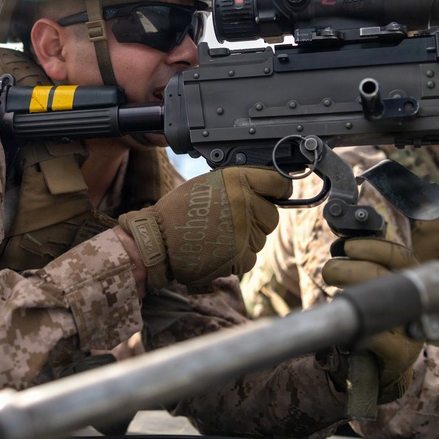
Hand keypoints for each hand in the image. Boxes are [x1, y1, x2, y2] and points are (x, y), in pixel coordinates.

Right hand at [119, 167, 290, 292]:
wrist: (158, 242)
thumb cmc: (177, 211)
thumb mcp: (207, 184)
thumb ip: (237, 185)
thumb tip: (262, 188)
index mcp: (237, 180)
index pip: (278, 182)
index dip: (280, 189)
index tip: (279, 193)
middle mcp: (244, 203)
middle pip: (272, 215)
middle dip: (258, 219)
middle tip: (233, 221)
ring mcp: (244, 231)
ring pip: (261, 238)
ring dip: (246, 239)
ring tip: (219, 236)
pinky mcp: (240, 256)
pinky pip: (251, 257)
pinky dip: (238, 257)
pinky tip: (217, 250)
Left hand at [322, 237, 424, 402]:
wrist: (383, 369)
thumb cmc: (377, 323)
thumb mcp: (377, 293)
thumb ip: (368, 270)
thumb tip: (343, 247)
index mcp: (411, 284)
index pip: (400, 257)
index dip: (374, 247)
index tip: (348, 247)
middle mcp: (416, 304)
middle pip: (384, 277)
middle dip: (350, 269)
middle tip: (329, 271)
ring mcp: (411, 331)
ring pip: (381, 304)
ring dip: (350, 293)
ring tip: (333, 292)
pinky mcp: (401, 354)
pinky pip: (379, 336)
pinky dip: (359, 328)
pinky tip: (345, 322)